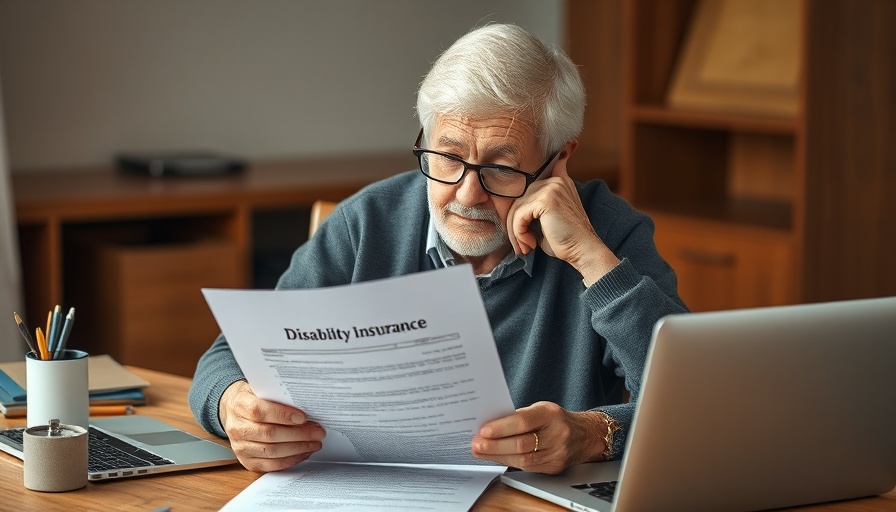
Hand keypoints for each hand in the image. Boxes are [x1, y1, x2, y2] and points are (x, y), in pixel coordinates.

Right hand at [219, 380, 325, 471]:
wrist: (234, 410)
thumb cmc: (254, 398)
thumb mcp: (262, 388)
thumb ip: (278, 395)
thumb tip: (306, 402)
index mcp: (239, 405)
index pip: (259, 411)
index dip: (282, 415)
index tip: (303, 417)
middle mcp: (236, 427)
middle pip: (269, 434)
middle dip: (298, 434)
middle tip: (318, 432)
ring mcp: (240, 446)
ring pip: (272, 451)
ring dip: (298, 448)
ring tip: (315, 442)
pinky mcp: (247, 461)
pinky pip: (271, 465)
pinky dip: (291, 459)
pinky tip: (304, 452)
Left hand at [471, 401, 606, 473]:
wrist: (583, 435)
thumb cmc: (555, 419)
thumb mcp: (540, 409)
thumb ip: (518, 416)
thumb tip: (490, 424)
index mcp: (551, 414)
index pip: (523, 422)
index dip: (502, 427)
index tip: (483, 430)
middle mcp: (557, 434)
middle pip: (522, 444)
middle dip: (495, 446)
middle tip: (476, 444)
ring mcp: (557, 453)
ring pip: (523, 460)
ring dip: (497, 456)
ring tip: (480, 452)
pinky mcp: (554, 467)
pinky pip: (528, 467)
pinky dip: (509, 462)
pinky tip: (496, 457)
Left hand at [506, 150, 618, 285]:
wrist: (583, 250)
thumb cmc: (565, 240)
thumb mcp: (550, 219)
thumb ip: (536, 208)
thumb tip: (514, 208)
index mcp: (560, 182)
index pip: (553, 163)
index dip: (560, 153)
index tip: (570, 143)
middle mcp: (556, 181)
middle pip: (520, 197)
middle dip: (516, 223)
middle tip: (522, 244)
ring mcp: (551, 188)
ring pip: (516, 208)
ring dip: (516, 231)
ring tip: (526, 246)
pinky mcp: (545, 200)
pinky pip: (519, 216)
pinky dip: (519, 233)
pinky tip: (530, 244)